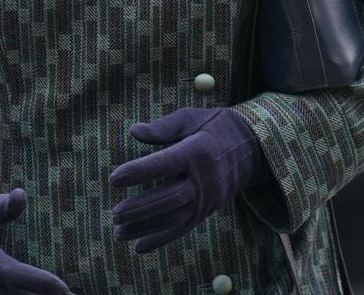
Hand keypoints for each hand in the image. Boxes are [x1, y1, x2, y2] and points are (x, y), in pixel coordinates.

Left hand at [109, 106, 266, 252]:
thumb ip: (162, 127)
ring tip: (118, 232)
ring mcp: (207, 199)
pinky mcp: (207, 212)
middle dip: (140, 208)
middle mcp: (204, 179)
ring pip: (174, 219)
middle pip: (169, 199)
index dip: (139, 172)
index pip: (164, 164)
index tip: (113, 179)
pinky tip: (139, 246)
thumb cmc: (212, 126)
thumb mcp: (190, 118)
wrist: (250, 148)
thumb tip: (134, 131)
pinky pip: (183, 229)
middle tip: (114, 213)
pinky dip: (161, 239)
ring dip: (145, 228)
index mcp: (197, 151)